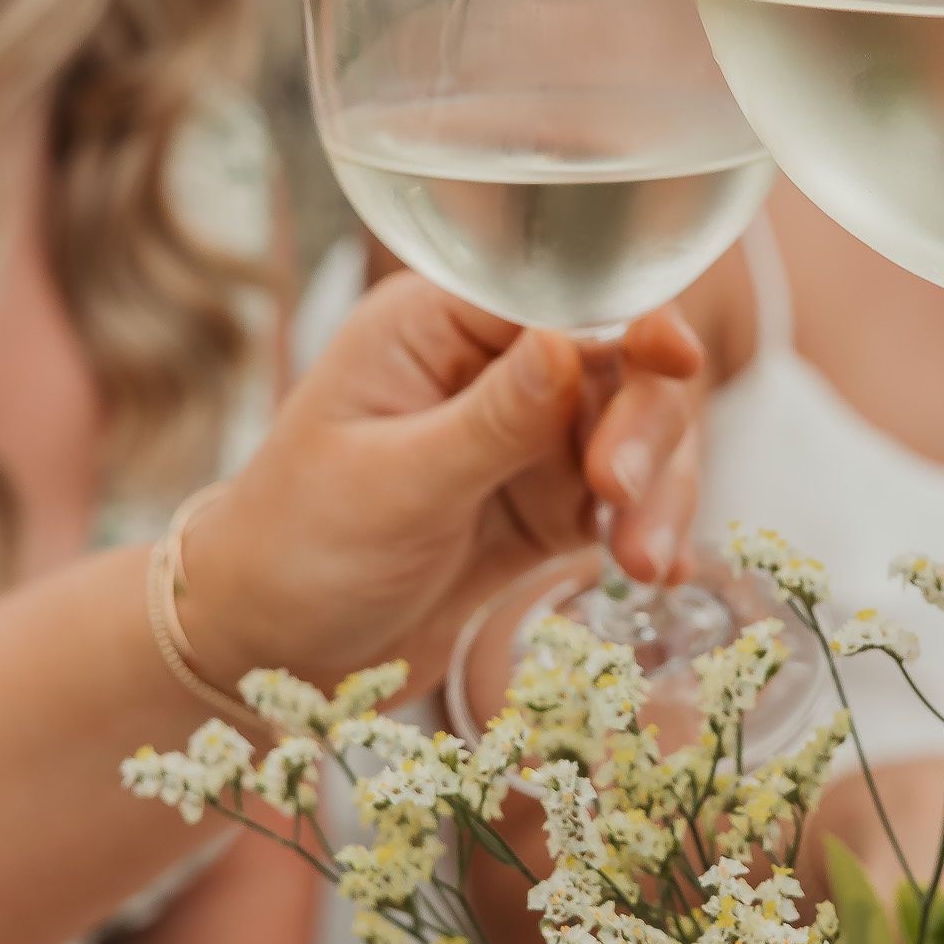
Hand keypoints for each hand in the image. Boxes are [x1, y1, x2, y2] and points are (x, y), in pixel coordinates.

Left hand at [187, 274, 702, 692]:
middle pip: (618, 359)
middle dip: (644, 422)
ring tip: (644, 561)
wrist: (270, 653)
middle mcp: (491, 365)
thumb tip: (571, 341)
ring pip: (639, 429)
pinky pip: (629, 498)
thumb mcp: (394, 485)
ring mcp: (529, 435)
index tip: (672, 359)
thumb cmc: (298, 550)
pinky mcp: (551, 500)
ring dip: (660, 488)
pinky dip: (652, 527)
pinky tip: (657, 572)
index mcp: (436, 324)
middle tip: (624, 492)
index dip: (628, 317)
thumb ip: (491, 420)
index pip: (556, 291)